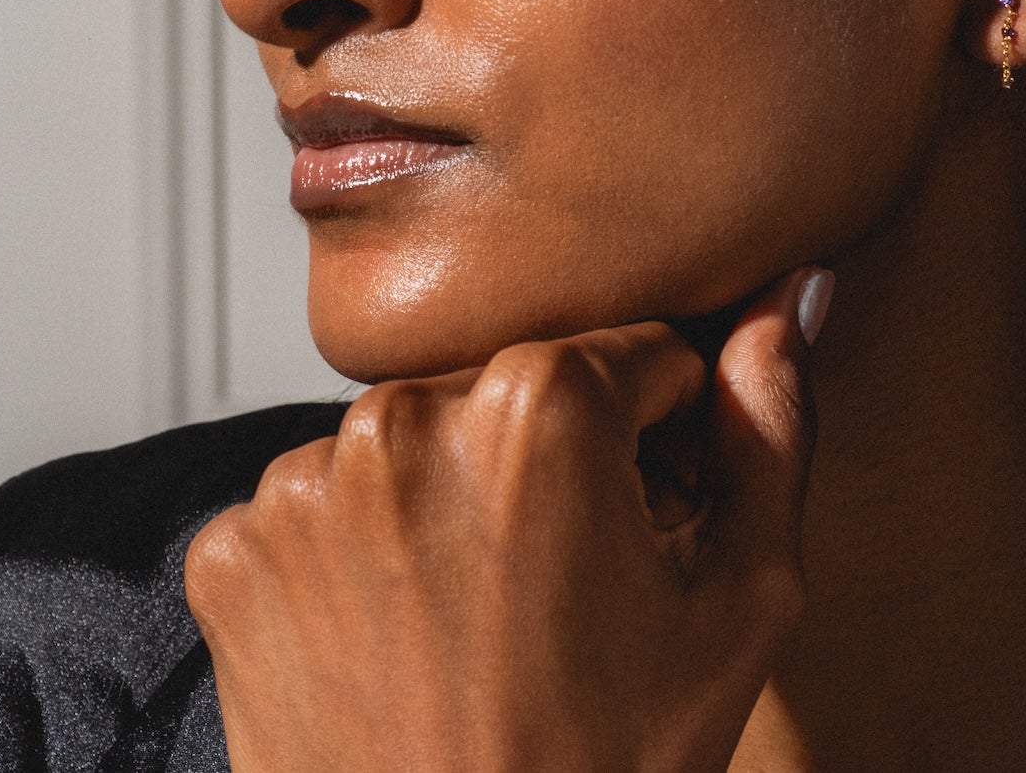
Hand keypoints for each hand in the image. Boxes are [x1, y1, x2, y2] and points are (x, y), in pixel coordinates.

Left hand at [183, 265, 834, 772]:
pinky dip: (369, 549)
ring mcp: (302, 484)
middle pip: (525, 388)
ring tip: (490, 614)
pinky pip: (328, 502)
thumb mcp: (744, 601)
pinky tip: (408, 631)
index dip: (667, 437)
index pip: (641, 354)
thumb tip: (792, 299)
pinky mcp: (234, 548)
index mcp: (540, 407)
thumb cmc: (607, 769)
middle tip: (574, 582)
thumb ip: (772, 427)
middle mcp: (405, 415)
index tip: (652, 518)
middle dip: (563, 458)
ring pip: (426, 437)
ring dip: (463, 493)